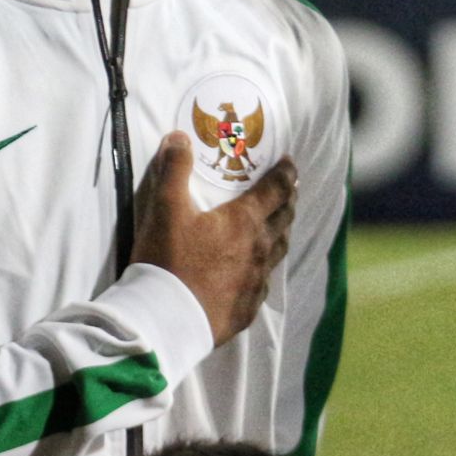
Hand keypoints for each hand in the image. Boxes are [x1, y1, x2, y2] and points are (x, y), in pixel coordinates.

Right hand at [131, 132, 295, 347]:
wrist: (168, 318)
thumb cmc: (168, 258)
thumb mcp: (165, 207)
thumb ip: (174, 169)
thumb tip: (179, 137)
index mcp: (244, 221)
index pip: (276, 190)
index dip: (286, 173)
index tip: (290, 162)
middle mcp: (259, 249)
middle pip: (284, 219)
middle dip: (287, 200)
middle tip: (287, 190)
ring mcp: (256, 280)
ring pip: (278, 251)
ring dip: (280, 232)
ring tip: (277, 226)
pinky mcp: (247, 306)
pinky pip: (263, 282)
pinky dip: (263, 267)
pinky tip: (254, 271)